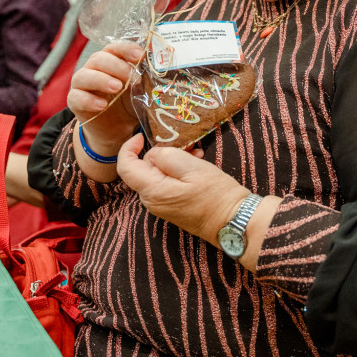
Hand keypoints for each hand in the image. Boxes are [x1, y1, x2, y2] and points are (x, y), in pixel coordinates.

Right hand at [67, 42, 144, 155]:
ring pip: (84, 75)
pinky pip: (76, 97)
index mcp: (110, 61)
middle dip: (116, 66)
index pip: (114, 48)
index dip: (125, 49)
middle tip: (131, 76)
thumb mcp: (139, 89)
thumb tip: (158, 68)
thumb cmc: (128, 103)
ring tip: (117, 88)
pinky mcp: (74, 101)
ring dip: (101, 80)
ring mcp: (81, 84)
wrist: (116, 130)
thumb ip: (144, 78)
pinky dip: (89, 100)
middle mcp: (93, 68)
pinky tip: (102, 105)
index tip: (140, 55)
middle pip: (98, 59)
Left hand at [117, 134, 248, 246]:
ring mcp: (161, 205)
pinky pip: (167, 183)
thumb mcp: (191, 167)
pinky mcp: (171, 207)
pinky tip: (197, 166)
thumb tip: (153, 153)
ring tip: (197, 155)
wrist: (232, 221)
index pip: (125, 167)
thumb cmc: (214, 194)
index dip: (128, 148)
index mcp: (152, 190)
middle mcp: (151, 200)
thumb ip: (166, 156)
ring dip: (174, 161)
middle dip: (162, 152)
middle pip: (144, 168)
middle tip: (187, 146)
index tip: (142, 136)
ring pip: (157, 174)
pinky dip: (178, 171)